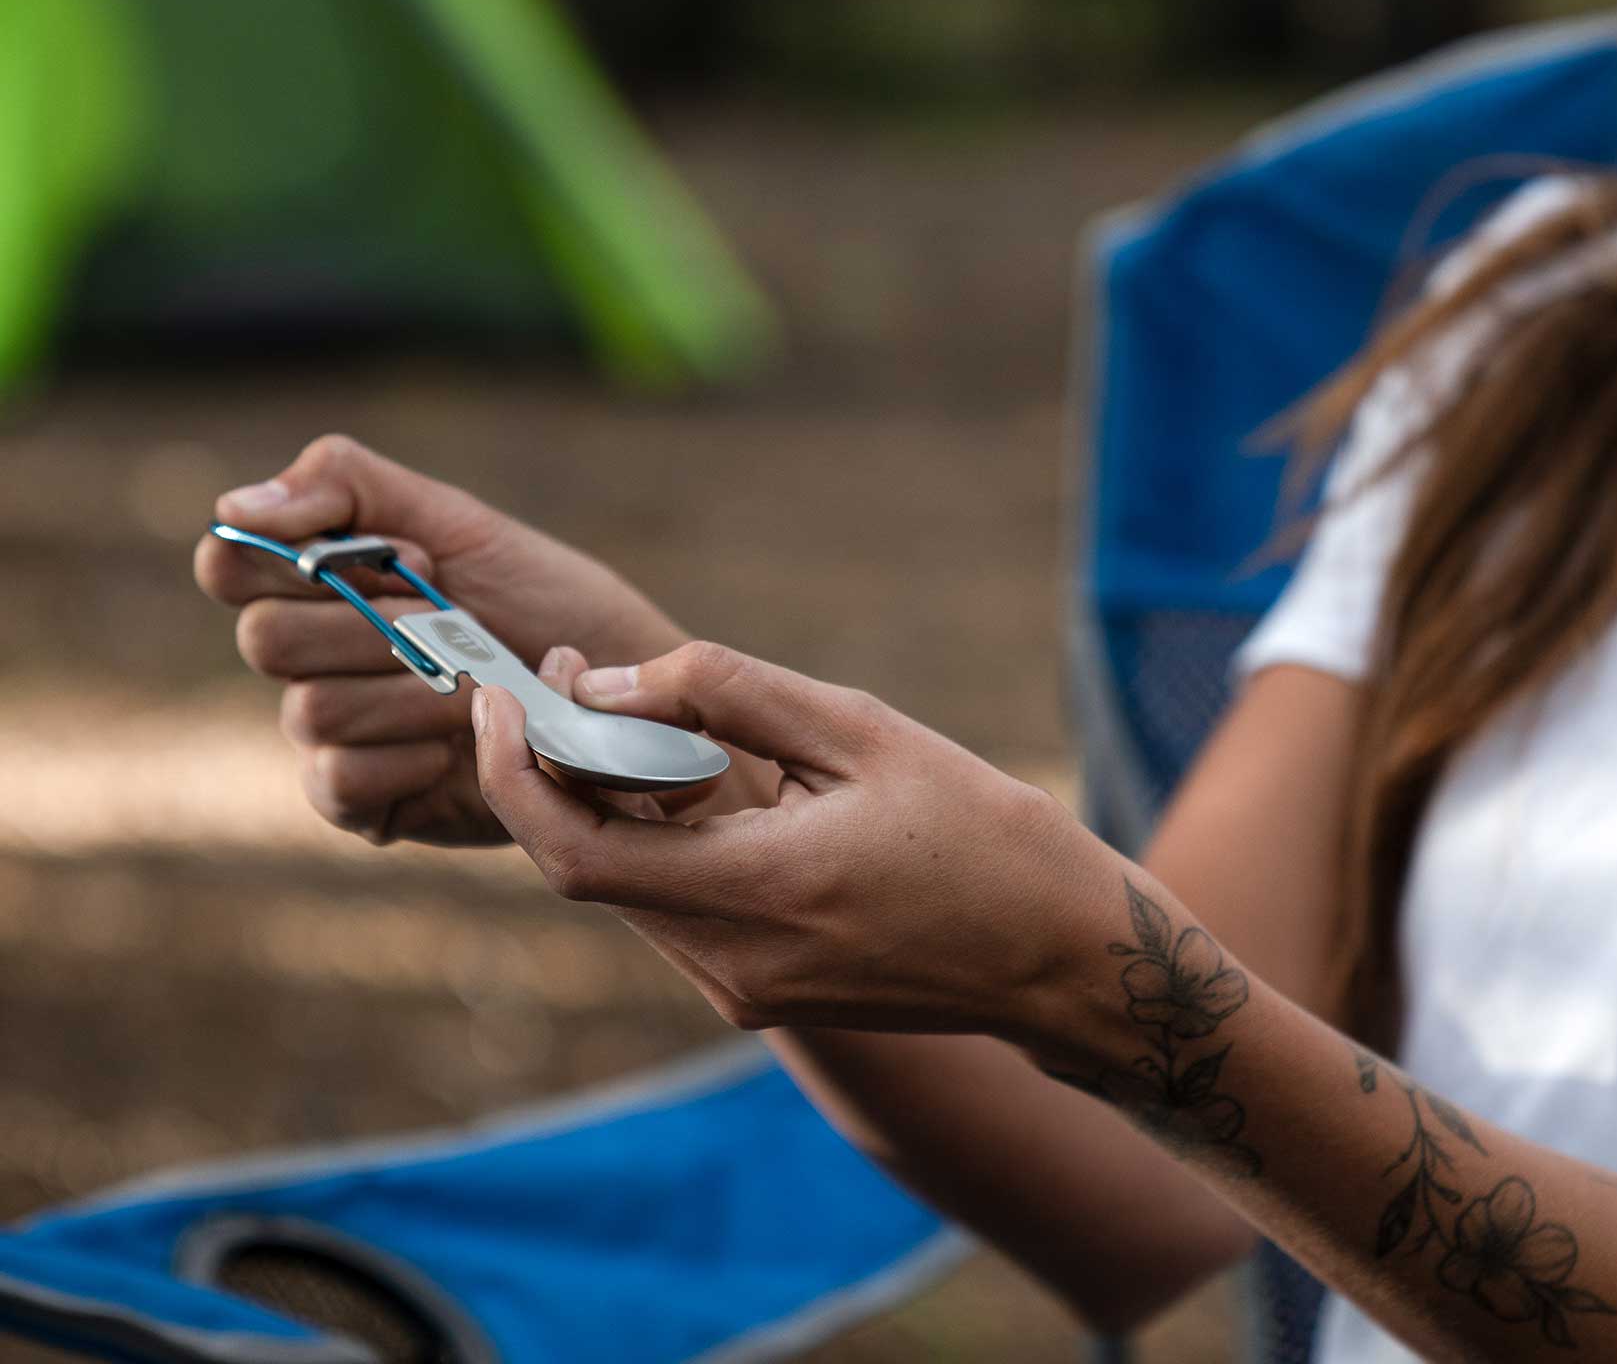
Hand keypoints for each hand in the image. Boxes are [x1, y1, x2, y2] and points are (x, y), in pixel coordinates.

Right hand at [194, 434, 757, 844]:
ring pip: (311, 709)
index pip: (230, 561)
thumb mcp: (460, 523)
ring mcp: (328, 733)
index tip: (407, 560)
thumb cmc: (541, 599)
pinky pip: (338, 779)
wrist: (619, 688)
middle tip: (458, 620)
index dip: (300, 559)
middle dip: (378, 625)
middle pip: (267, 639)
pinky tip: (465, 742)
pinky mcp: (361, 802)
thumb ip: (348, 489)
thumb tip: (239, 502)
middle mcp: (307, 659)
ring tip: (482, 682)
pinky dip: (412, 754)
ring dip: (413, 689)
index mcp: (316, 583)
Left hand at [472, 642, 1119, 1052]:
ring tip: (630, 708)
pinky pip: (674, 908)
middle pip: (587, 867)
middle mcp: (733, 964)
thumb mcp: (863, 732)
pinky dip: (655, 837)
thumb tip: (609, 680)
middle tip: (566, 676)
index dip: (515, 772)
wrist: (1065, 959)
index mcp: (759, 893)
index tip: (497, 694)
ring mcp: (746, 990)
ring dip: (605, 800)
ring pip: (627, 886)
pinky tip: (689, 776)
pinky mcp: (764, 993)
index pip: (576, 849)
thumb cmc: (984, 833)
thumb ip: (728, 695)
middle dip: (556, 768)